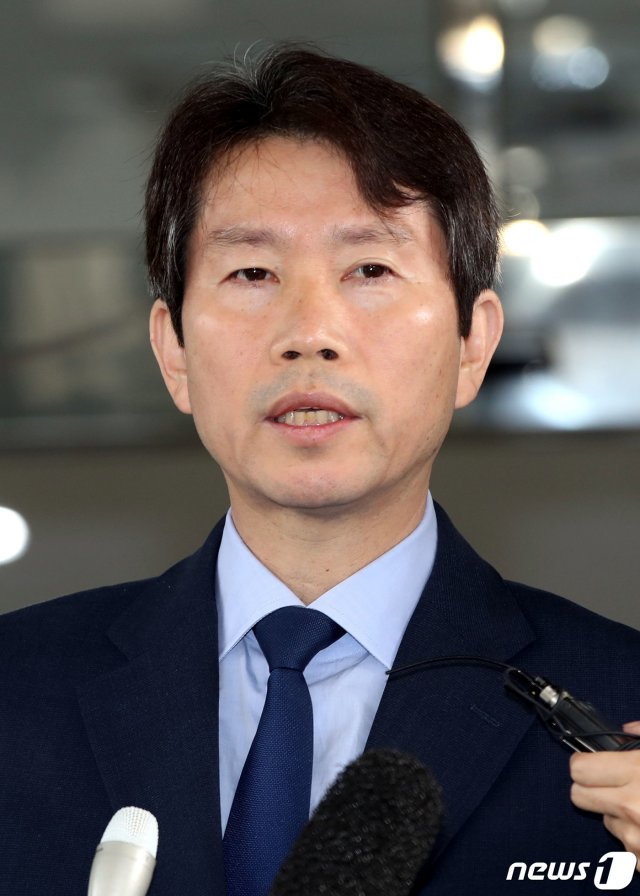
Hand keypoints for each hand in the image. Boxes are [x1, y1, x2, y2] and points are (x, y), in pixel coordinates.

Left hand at [570, 721, 639, 869]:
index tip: (593, 762)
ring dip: (618, 815)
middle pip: (578, 795)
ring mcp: (636, 838)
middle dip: (592, 788)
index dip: (585, 763)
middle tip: (614, 783)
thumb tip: (625, 729)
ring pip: (604, 821)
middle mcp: (631, 806)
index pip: (578, 768)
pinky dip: (636, 838)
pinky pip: (625, 847)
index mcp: (637, 772)